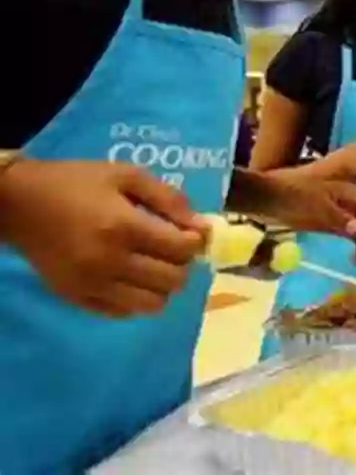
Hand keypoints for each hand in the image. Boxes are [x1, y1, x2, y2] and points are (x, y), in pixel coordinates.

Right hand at [0, 159, 205, 316]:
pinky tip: (131, 278)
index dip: (195, 242)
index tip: (191, 233)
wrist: (21, 204)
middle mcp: (110, 261)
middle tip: (172, 249)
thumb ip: (169, 199)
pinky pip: (122, 312)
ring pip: (152, 304)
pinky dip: (136, 299)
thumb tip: (202, 227)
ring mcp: (92, 285)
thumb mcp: (127, 175)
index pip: (182, 249)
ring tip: (154, 266)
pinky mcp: (77, 298)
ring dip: (163, 286)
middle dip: (182, 264)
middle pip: (172, 280)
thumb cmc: (77, 182)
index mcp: (124, 226)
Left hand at [231, 171, 355, 261]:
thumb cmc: (293, 198)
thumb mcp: (317, 210)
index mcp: (347, 190)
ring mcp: (335, 206)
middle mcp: (345, 197)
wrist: (265, 195)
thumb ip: (340, 219)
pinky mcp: (324, 215)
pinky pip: (344, 226)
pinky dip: (348, 237)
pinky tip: (347, 250)